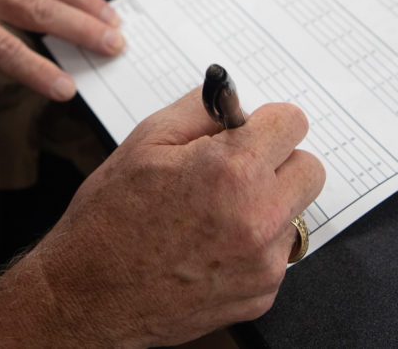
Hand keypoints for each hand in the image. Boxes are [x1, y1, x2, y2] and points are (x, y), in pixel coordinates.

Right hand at [28, 89, 324, 346]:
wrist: (89, 297)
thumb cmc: (108, 219)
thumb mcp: (146, 141)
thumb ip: (200, 110)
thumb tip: (233, 100)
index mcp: (232, 170)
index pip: (293, 122)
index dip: (266, 122)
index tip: (249, 131)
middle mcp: (258, 217)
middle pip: (309, 167)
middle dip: (277, 161)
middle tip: (235, 169)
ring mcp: (263, 262)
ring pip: (294, 212)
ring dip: (267, 204)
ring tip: (215, 212)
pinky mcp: (262, 295)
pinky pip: (276, 254)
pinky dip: (253, 245)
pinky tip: (210, 246)